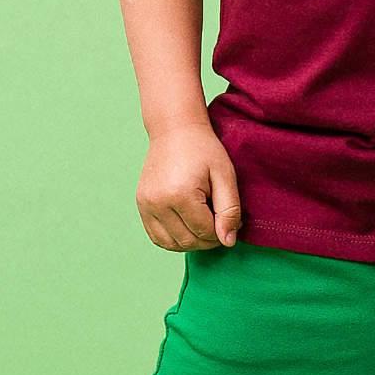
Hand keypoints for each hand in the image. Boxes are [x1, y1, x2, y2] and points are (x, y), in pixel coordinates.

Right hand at [136, 123, 242, 250]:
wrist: (174, 130)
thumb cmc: (203, 150)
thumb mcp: (225, 175)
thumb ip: (229, 210)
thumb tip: (228, 242)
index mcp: (180, 194)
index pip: (205, 232)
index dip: (223, 232)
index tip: (233, 221)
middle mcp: (158, 202)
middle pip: (188, 241)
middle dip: (209, 240)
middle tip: (221, 225)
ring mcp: (146, 205)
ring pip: (171, 244)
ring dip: (191, 243)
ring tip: (205, 227)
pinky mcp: (141, 205)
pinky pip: (157, 237)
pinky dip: (174, 240)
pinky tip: (188, 228)